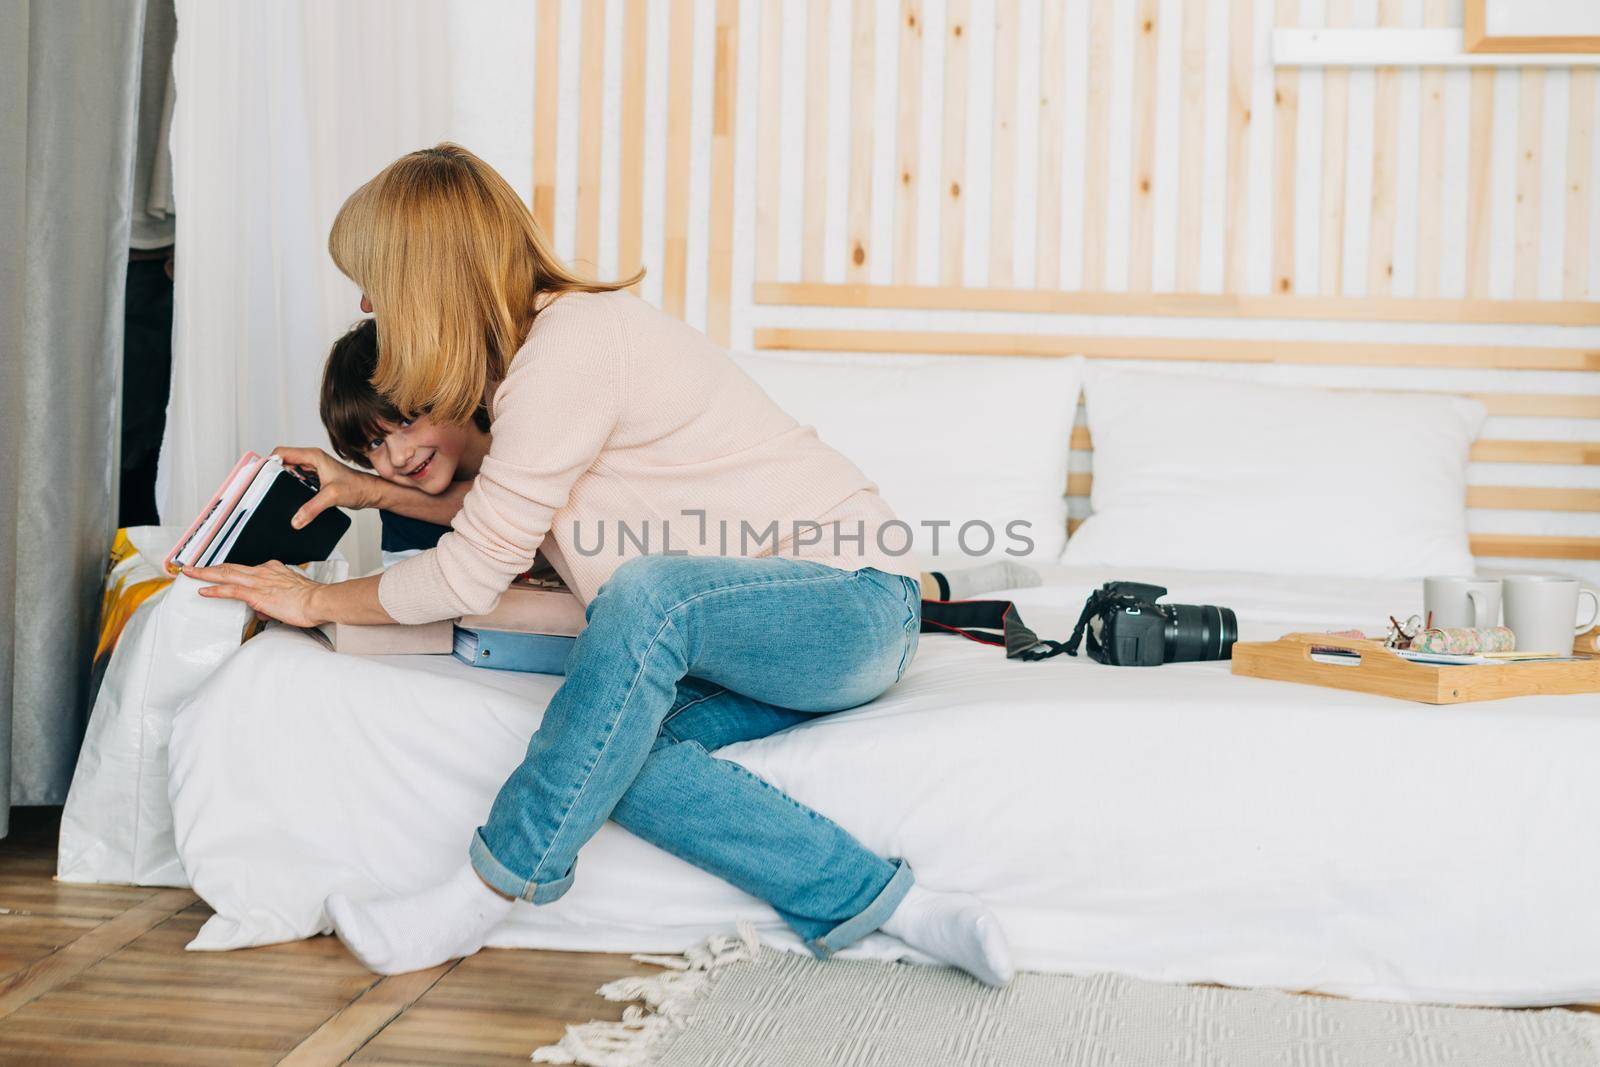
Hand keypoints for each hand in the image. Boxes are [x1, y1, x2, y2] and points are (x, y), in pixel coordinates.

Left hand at [183, 561, 324, 627]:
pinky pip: (230, 590)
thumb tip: (264, 609)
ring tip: (190, 574)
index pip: (245, 569)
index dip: (229, 570)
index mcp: (273, 570)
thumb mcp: (291, 596)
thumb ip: (274, 601)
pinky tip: (204, 590)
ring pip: (226, 574)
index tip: (219, 570)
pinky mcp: (256, 594)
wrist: (319, 600)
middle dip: (209, 567)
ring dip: (205, 574)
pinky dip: (215, 589)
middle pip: (230, 567)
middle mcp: (263, 572)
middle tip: (193, 567)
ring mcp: (258, 582)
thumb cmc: (311, 600)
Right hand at [272, 446, 386, 528]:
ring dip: (282, 482)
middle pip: (282, 462)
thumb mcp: (332, 497)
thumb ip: (312, 508)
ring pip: (288, 472)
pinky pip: (296, 480)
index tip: (261, 477)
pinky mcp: (315, 479)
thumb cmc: (357, 487)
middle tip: (265, 489)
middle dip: (273, 474)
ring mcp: (312, 469)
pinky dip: (290, 488)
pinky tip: (288, 499)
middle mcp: (311, 459)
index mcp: (312, 456)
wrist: (370, 493)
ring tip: (275, 495)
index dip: (268, 462)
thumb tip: (295, 520)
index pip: (281, 452)